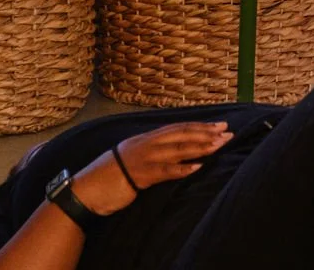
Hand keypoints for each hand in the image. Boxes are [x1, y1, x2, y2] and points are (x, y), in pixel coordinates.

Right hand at [71, 122, 233, 215]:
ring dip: (200, 147)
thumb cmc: (110, 174)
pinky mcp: (139, 176)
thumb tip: (172, 147)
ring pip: (177, 149)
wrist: (86, 189)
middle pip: (182, 134)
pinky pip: (164, 171)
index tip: (220, 125)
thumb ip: (152, 149)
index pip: (179, 128)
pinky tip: (197, 167)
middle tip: (227, 132)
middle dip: (206, 133)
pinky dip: (182, 169)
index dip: (200, 126)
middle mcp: (147, 143)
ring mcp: (143, 158)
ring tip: (219, 145)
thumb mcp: (133, 155)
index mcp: (146, 138)